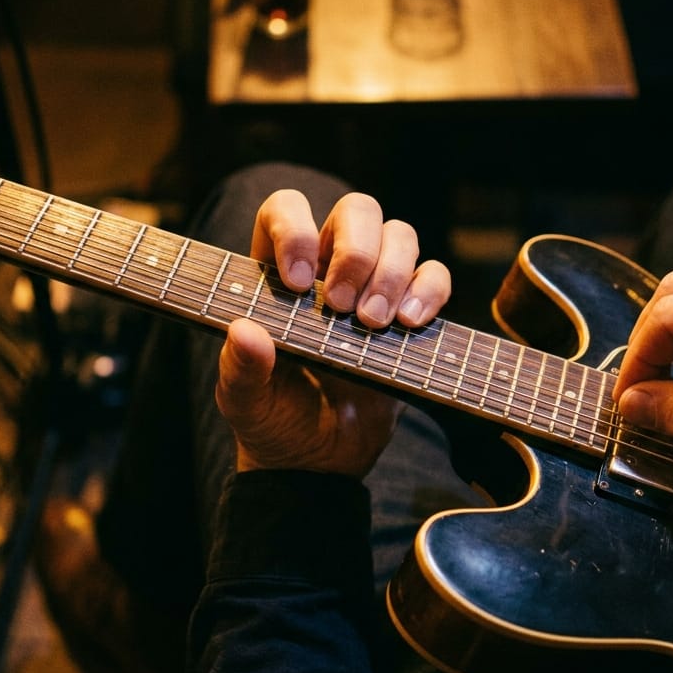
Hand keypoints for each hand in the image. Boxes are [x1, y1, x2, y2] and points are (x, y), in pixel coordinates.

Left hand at [215, 190, 450, 475]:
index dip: (295, 228)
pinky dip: (428, 290)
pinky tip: (410, 323)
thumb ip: (239, 367)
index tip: (298, 282)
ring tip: (372, 323)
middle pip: (356, 210)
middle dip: (356, 250)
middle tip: (343, 307)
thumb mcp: (243, 400)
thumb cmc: (272, 419)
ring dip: (391, 272)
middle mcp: (329, 267)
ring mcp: (374, 285)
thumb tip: (244, 330)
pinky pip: (434, 275)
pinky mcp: (411, 312)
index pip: (286, 209)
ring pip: (399, 235)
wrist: (319, 463)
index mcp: (278, 273)